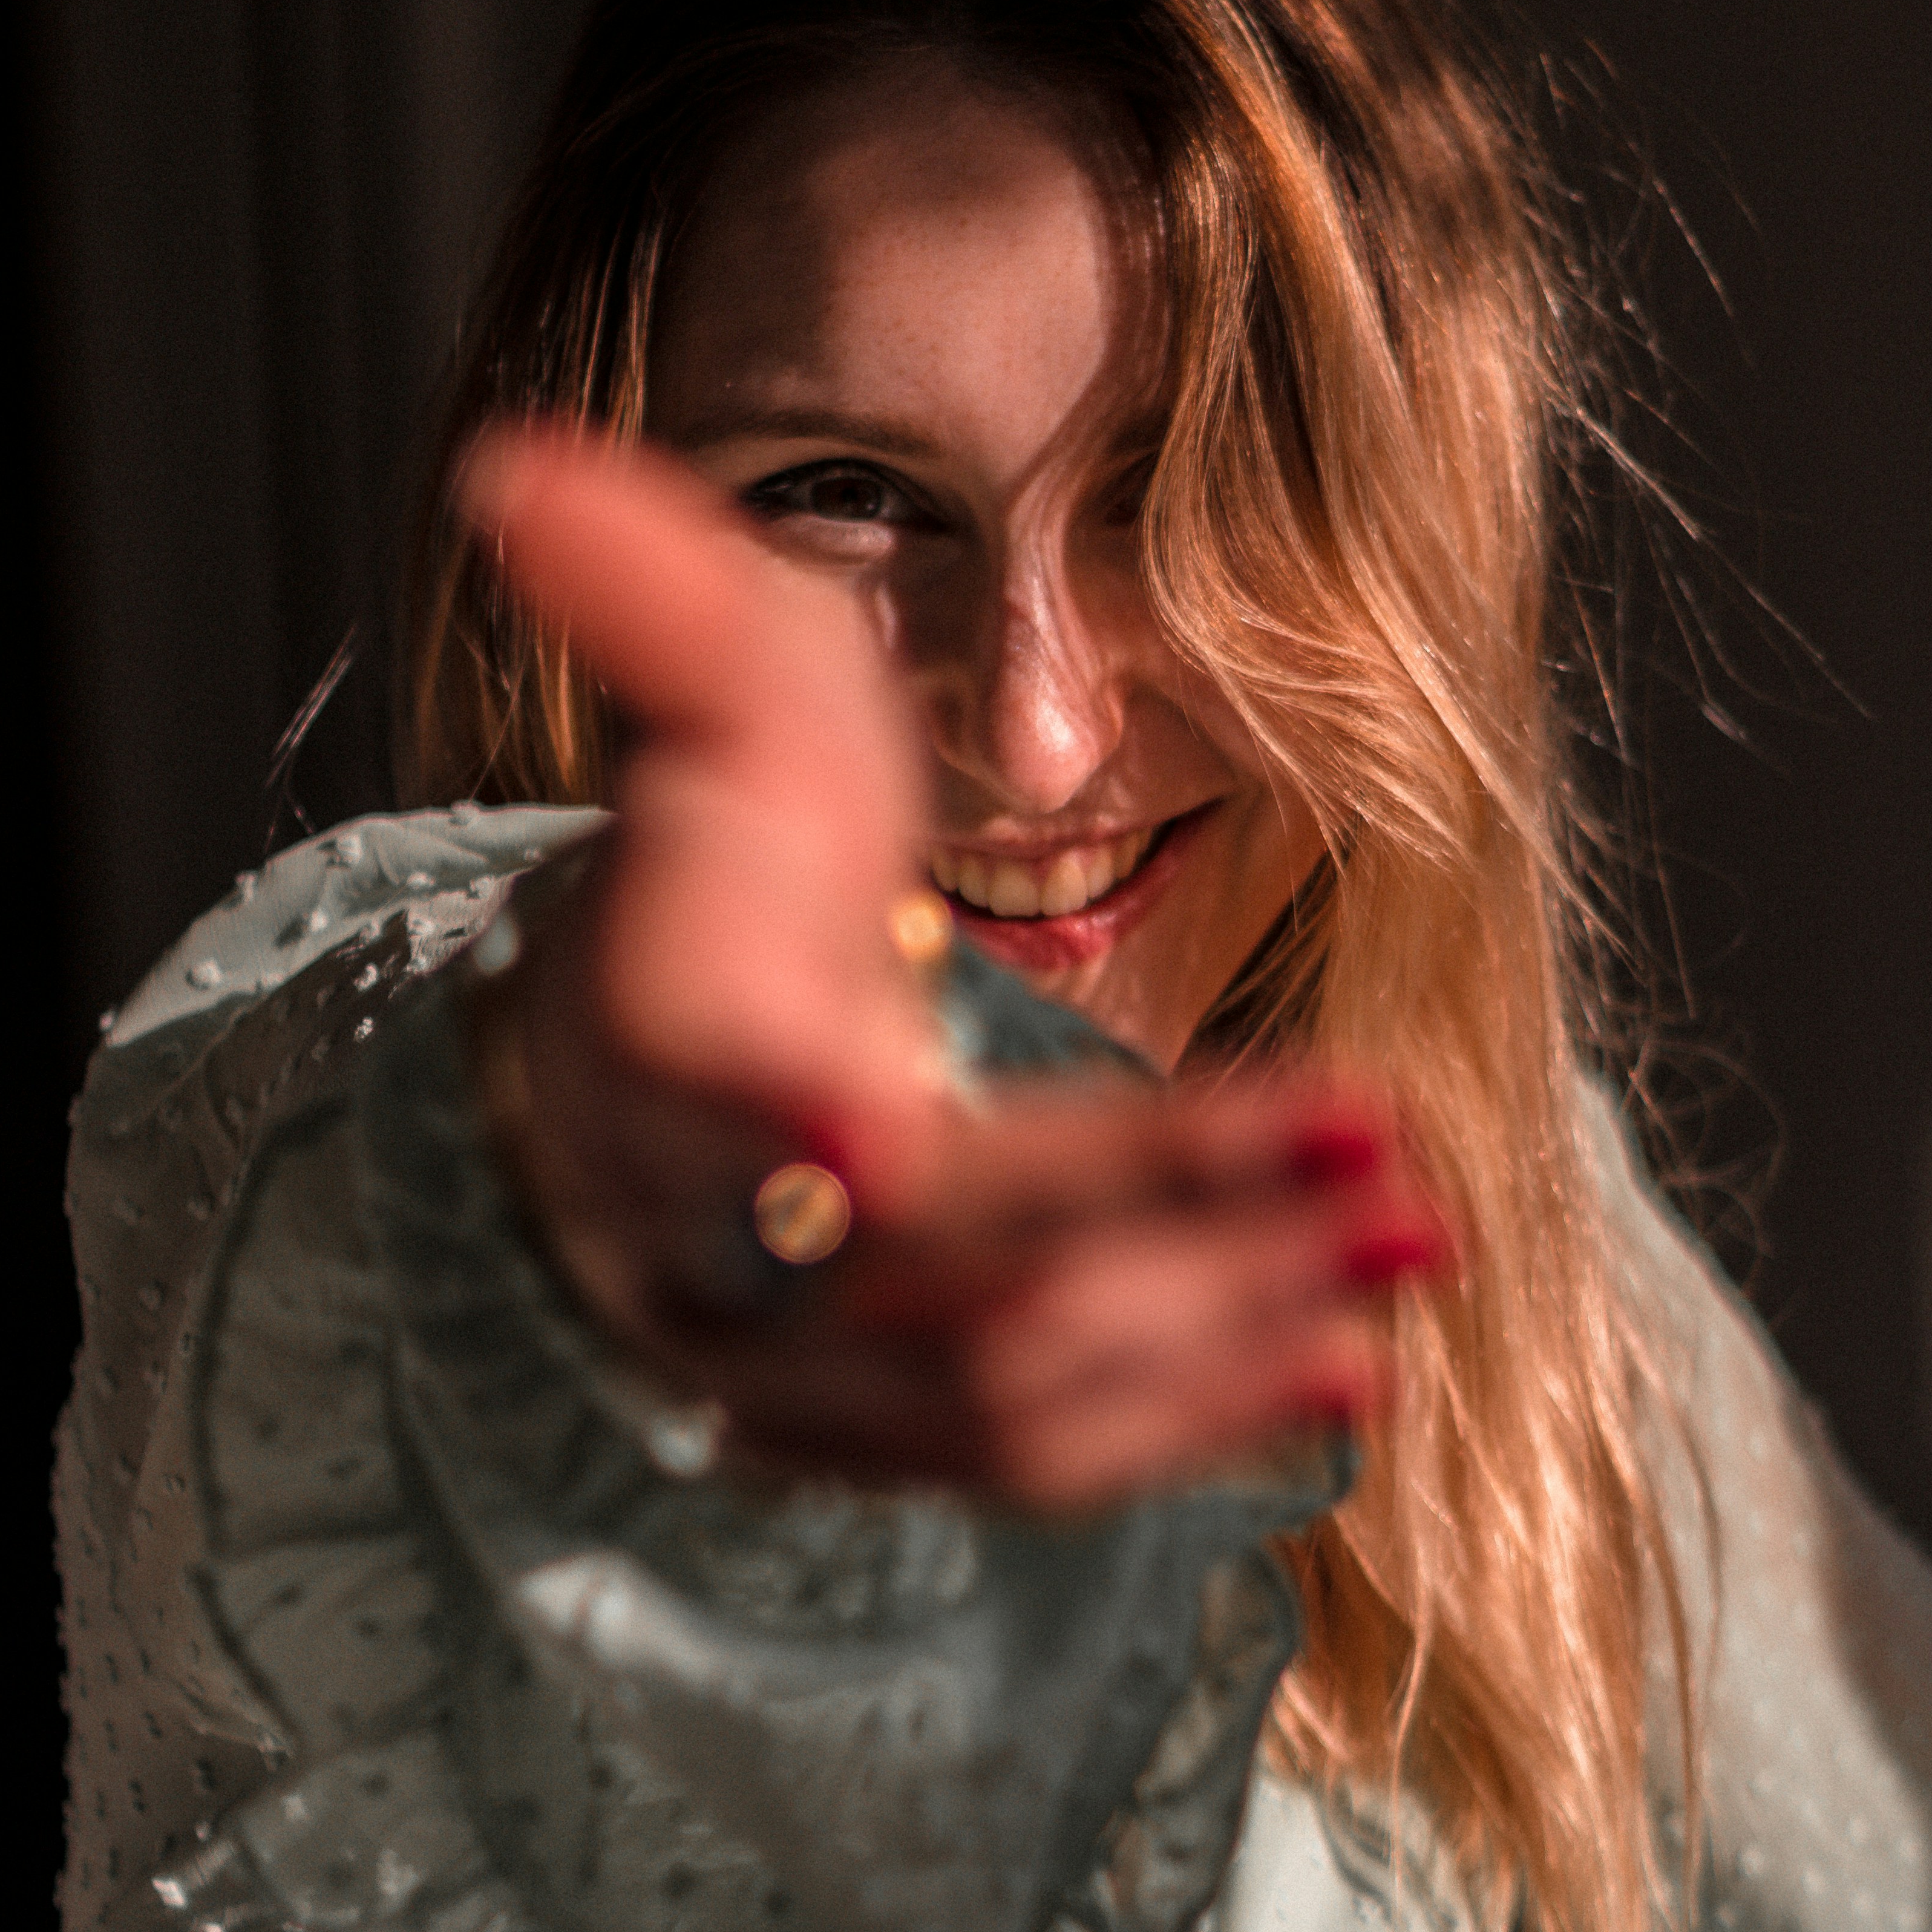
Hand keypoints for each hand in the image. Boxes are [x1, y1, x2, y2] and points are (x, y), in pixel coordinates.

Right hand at [458, 428, 1444, 1505]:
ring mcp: (790, 1366)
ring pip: (1006, 1379)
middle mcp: (708, 1234)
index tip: (874, 1121)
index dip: (776, 1124)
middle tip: (1388, 1162)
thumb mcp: (711, 709)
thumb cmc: (715, 880)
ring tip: (1414, 1249)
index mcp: (659, 1044)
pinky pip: (1031, 1461)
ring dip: (1223, 1324)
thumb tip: (518, 470)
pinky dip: (1193, 1421)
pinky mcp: (873, 1439)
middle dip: (1167, 1212)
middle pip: (936, 1256)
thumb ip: (647, 596)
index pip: (716, 1092)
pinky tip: (1345, 1362)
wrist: (647, 1097)